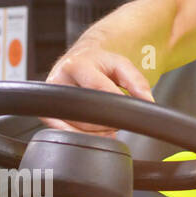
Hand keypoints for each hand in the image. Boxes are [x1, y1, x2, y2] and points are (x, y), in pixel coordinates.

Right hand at [39, 42, 154, 135]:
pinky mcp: (48, 113)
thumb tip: (147, 102)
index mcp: (76, 65)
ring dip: (95, 131)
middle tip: (117, 120)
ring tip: (108, 125)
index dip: (114, 103)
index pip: (98, 88)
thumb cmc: (99, 63)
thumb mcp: (122, 65)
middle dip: (105, 120)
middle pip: (83, 110)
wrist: (80, 60)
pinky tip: (96, 132)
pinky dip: (82, 135)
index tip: (126, 110)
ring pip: (73, 124)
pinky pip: (63, 131)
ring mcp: (50, 99)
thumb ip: (137, 82)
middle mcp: (58, 81)